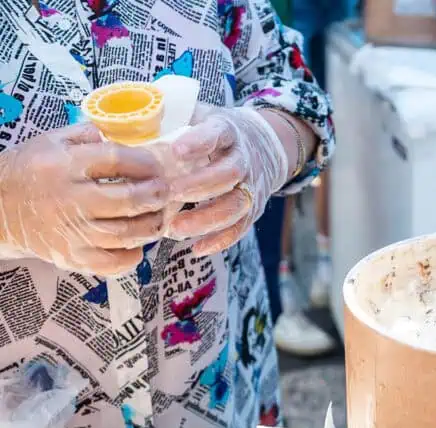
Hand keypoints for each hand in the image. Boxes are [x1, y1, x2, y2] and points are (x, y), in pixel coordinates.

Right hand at [0, 123, 169, 274]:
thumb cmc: (31, 171)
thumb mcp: (51, 142)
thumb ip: (86, 135)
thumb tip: (123, 136)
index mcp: (65, 165)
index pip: (116, 160)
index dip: (145, 163)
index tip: (158, 166)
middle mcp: (69, 199)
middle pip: (126, 199)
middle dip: (155, 195)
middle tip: (165, 191)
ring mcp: (71, 231)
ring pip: (124, 233)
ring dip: (150, 225)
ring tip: (159, 216)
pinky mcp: (71, 256)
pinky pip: (110, 263)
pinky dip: (131, 256)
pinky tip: (138, 244)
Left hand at [165, 105, 288, 255]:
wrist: (261, 144)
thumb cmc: (213, 131)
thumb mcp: (197, 114)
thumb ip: (167, 118)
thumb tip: (117, 122)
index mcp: (227, 130)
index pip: (217, 133)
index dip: (199, 142)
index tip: (176, 151)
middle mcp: (244, 158)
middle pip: (229, 173)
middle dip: (200, 186)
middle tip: (169, 194)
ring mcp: (250, 185)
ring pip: (236, 204)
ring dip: (207, 218)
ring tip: (175, 228)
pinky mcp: (253, 208)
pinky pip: (241, 227)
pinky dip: (220, 239)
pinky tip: (196, 248)